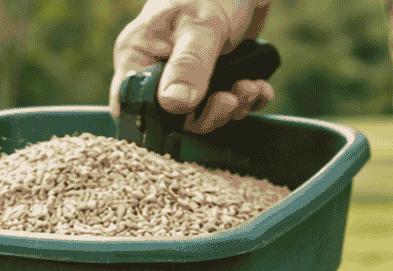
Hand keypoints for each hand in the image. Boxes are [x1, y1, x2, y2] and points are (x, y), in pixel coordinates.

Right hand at [109, 0, 274, 135]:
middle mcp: (157, 72)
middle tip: (231, 99)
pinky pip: (224, 104)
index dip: (159, 123)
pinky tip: (257, 87)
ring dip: (232, 107)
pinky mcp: (210, 80)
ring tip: (249, 87)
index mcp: (138, 57)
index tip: (191, 117)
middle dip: (209, 114)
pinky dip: (245, 101)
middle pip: (174, 119)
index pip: (134, 106)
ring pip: (203, 114)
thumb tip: (174, 104)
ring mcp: (184, 78)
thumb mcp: (201, 26)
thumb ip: (188, 65)